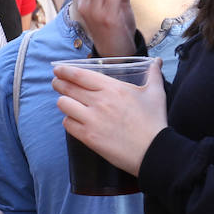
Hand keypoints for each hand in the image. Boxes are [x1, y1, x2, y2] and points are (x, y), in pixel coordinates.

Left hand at [54, 58, 166, 176]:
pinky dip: (69, 121)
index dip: (66, 71)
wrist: (153, 151)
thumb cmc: (154, 122)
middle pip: (68, 88)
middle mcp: (99, 102)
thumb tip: (156, 62)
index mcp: (113, 88)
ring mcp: (92, 120)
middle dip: (59, 83)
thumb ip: (153, 75)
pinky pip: (68, 124)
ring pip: (64, 105)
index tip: (58, 69)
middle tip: (57, 83)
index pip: (80, 75)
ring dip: (64, 102)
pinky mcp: (89, 137)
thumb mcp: (156, 93)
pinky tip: (74, 120)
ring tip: (67, 102)